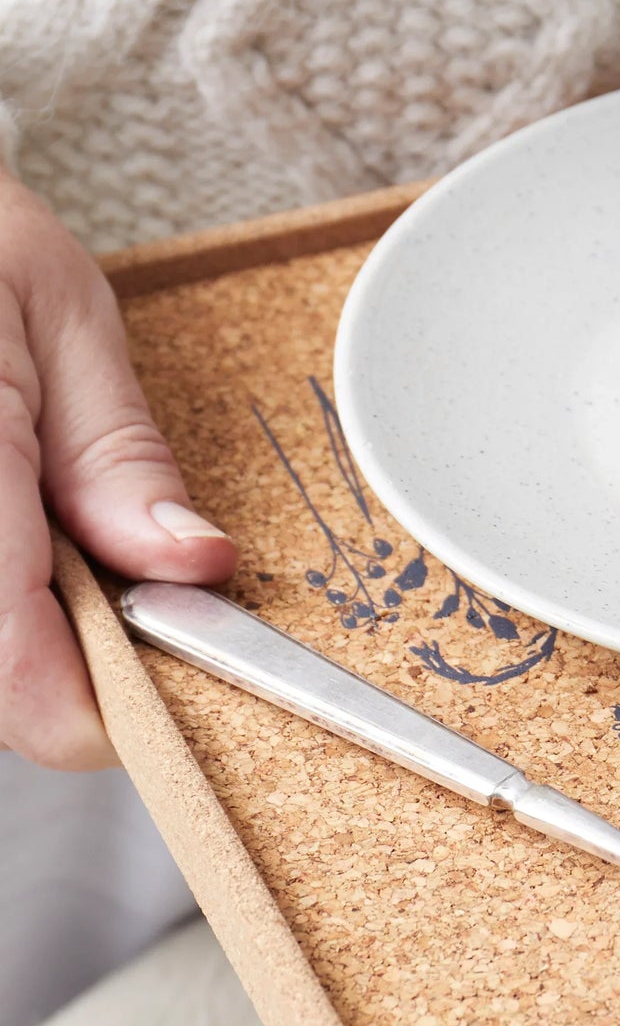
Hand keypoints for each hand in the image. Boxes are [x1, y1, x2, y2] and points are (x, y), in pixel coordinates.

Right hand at [0, 169, 234, 768]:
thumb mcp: (61, 315)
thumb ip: (117, 455)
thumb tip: (195, 565)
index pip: (16, 674)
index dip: (99, 710)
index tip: (173, 690)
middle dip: (57, 670)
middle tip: (126, 597)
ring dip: (13, 643)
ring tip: (55, 550)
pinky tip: (16, 547)